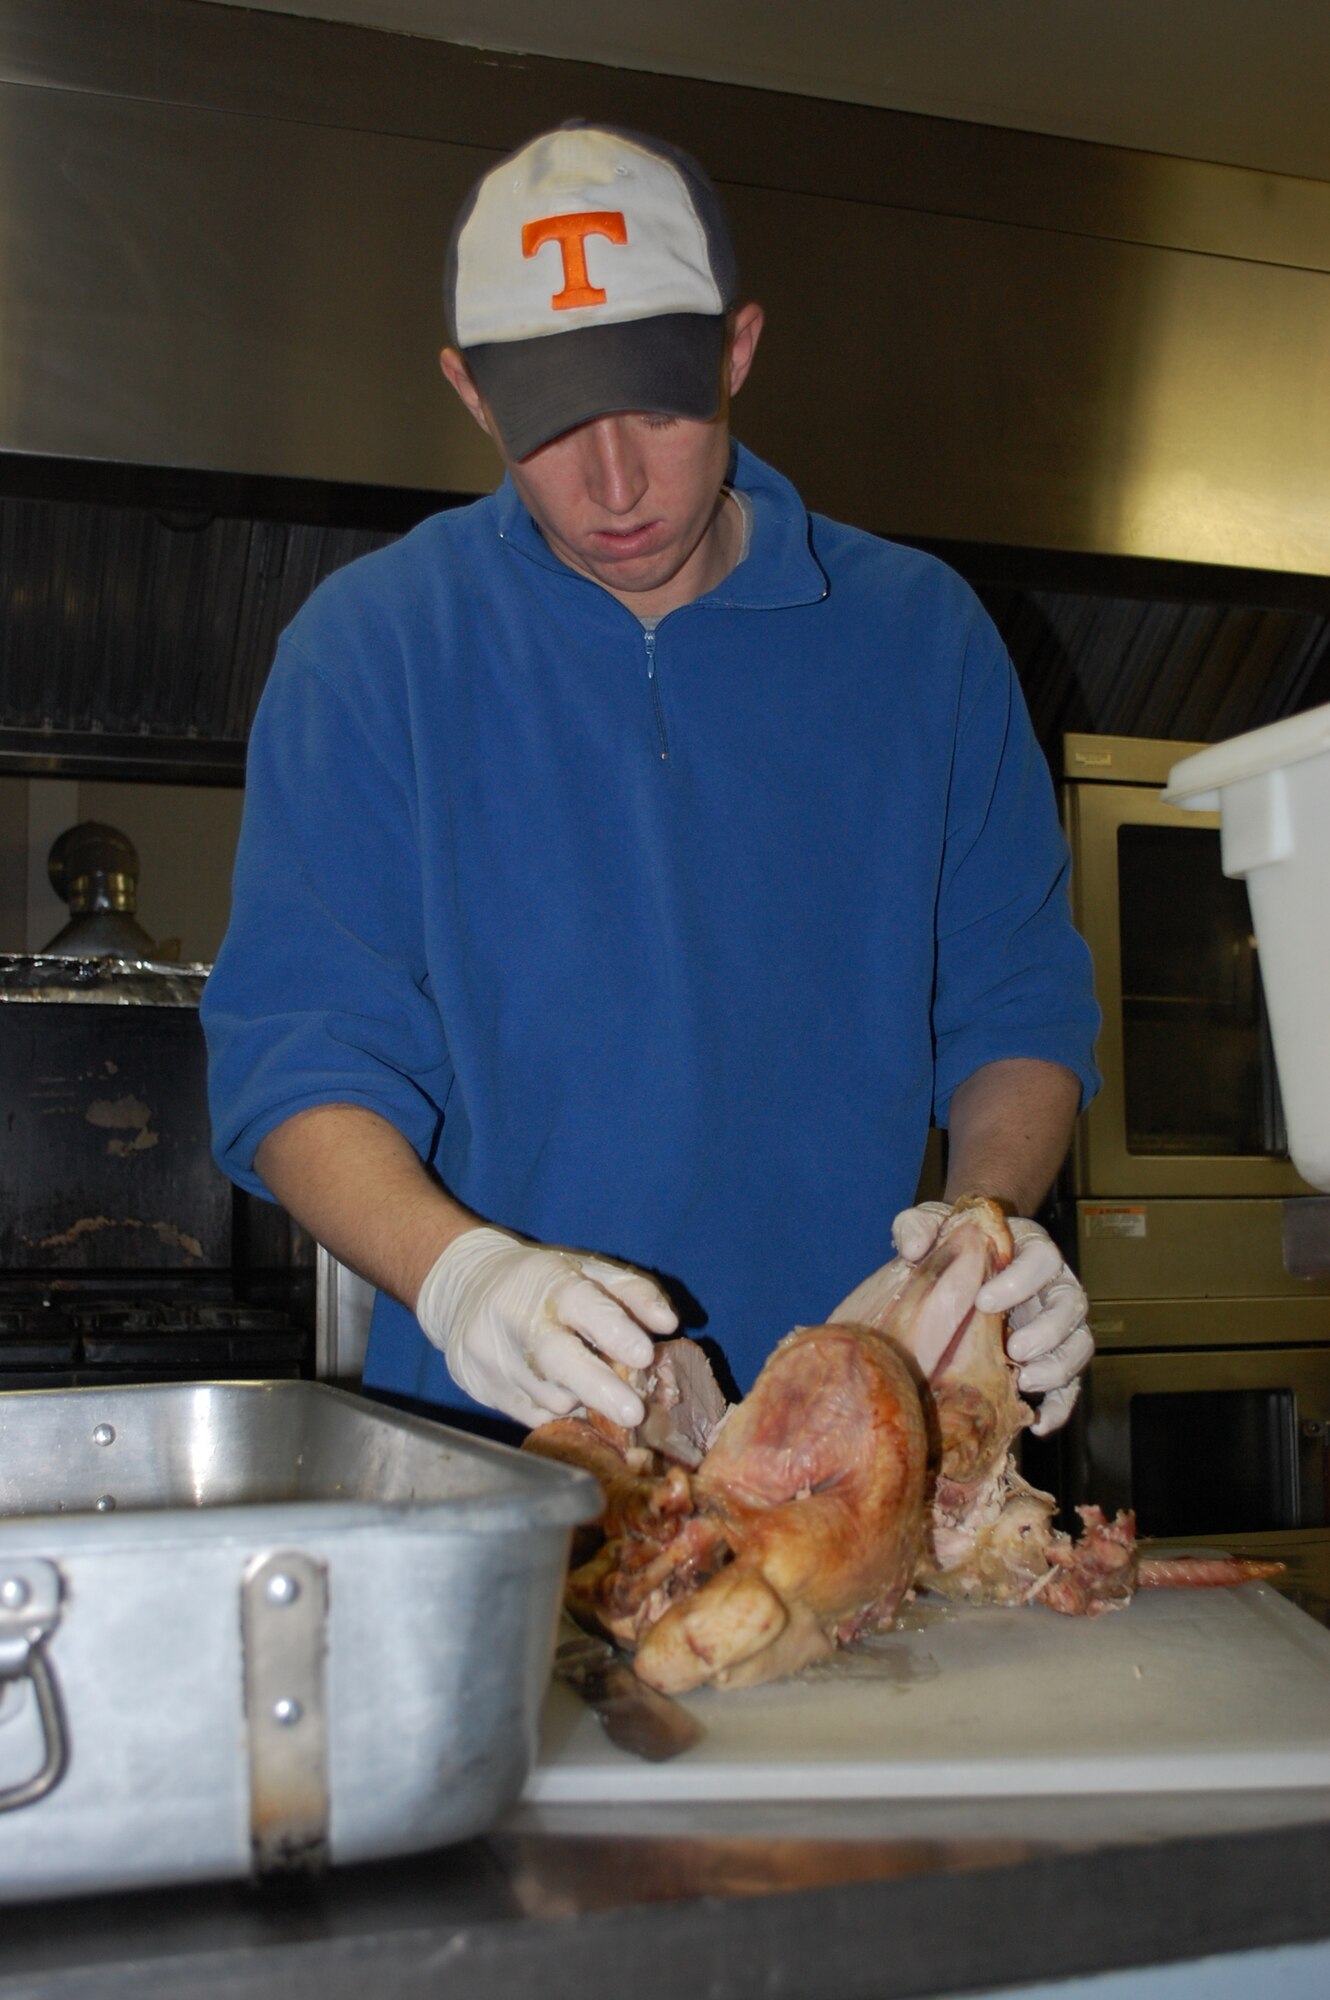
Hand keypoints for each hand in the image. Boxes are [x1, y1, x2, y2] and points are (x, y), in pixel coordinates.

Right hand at [416, 1225, 677, 1428]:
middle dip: (598, 1387)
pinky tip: (571, 1399)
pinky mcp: (483, 1389)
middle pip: (557, 1359)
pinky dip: (561, 1413)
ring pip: (550, 1395)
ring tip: (604, 1393)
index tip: (644, 1355)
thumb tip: (669, 1324)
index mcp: (548, 1281)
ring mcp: (495, 1358)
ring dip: (586, 1402)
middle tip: (634, 1411)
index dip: (614, 1330)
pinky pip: (532, 1416)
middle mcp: (517, 1319)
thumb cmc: (542, 1279)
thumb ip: (633, 1292)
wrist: (464, 1285)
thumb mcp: (587, 1268)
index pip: (581, 1304)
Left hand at [889, 1204, 1093, 1434]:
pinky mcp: (1053, 1356)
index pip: (1042, 1258)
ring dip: (1058, 1368)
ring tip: (1024, 1384)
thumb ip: (919, 1224)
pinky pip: (1071, 1384)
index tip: (984, 1301)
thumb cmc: (954, 1241)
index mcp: (1031, 1249)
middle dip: (1047, 1331)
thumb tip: (913, 1248)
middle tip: (1013, 1351)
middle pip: (1070, 1305)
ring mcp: (1058, 1323)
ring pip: (1079, 1344)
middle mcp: (1054, 1285)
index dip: (1021, 1280)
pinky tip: (1037, 1424)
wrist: (962, 1264)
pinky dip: (1061, 1406)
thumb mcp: (934, 1222)